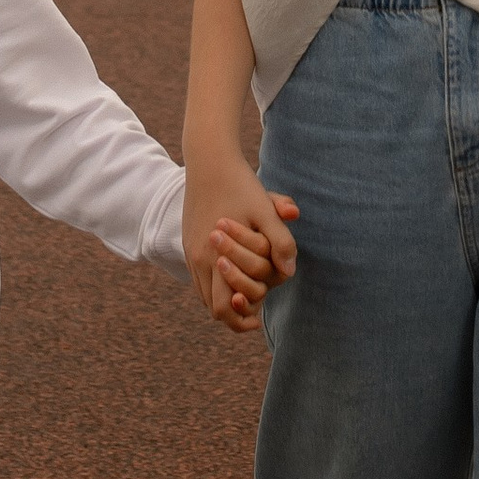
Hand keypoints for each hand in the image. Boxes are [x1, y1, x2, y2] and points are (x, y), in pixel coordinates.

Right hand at [183, 156, 298, 333]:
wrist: (210, 160)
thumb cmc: (241, 185)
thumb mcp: (266, 211)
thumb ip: (280, 242)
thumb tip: (289, 272)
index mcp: (215, 256)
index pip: (222, 307)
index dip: (241, 319)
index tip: (258, 319)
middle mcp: (198, 258)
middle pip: (212, 306)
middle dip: (235, 311)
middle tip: (256, 309)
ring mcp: (191, 251)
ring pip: (204, 292)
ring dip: (224, 296)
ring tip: (248, 291)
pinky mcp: (188, 242)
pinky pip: (199, 276)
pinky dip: (216, 282)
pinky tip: (235, 272)